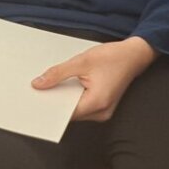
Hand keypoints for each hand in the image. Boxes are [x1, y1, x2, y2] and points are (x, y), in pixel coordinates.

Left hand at [32, 37, 157, 121]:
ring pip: (75, 109)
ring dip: (63, 98)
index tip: (33, 100)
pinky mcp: (102, 105)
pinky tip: (62, 86)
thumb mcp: (81, 61)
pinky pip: (82, 104)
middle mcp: (101, 112)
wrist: (134, 55)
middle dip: (54, 101)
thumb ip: (58, 74)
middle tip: (36, 91)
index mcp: (96, 103)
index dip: (49, 106)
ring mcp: (102, 110)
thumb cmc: (113, 57)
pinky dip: (71, 96)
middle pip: (69, 113)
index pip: (65, 113)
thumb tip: (38, 84)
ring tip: (47, 86)